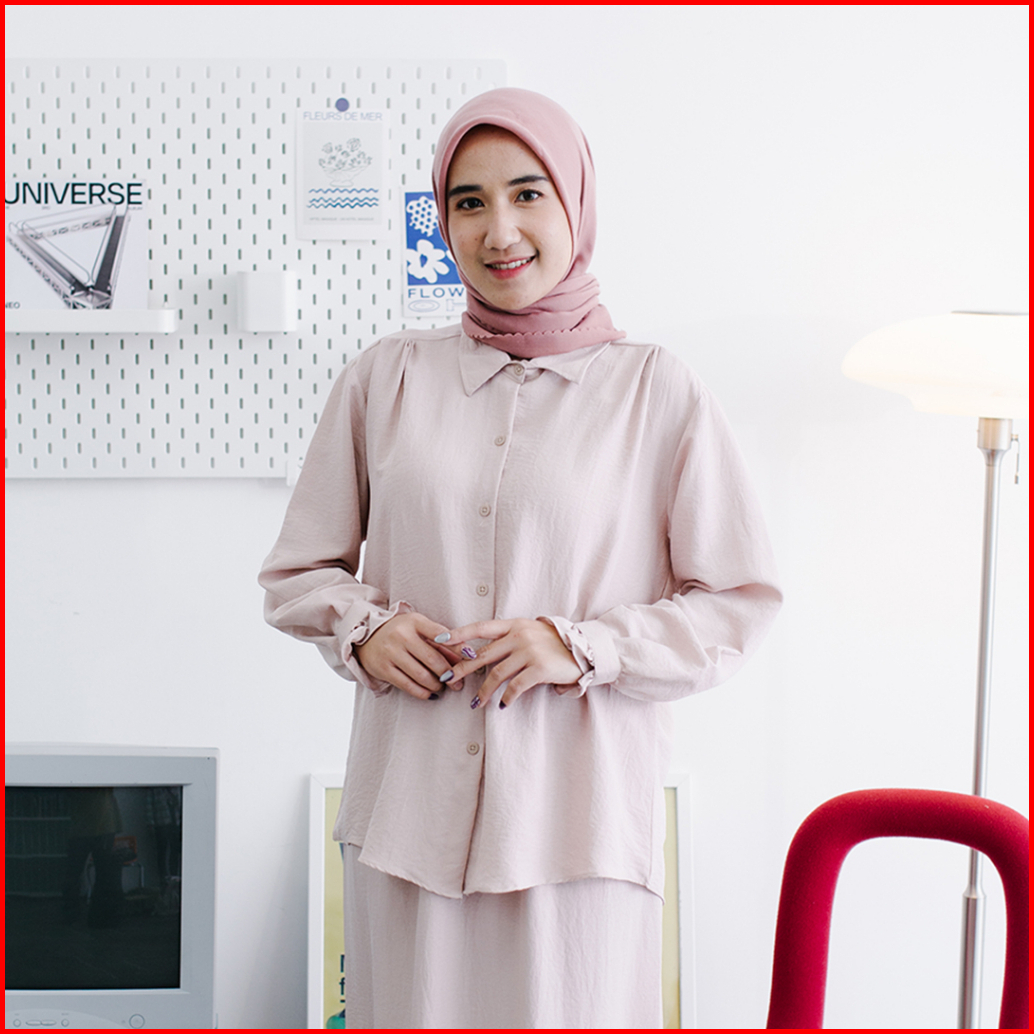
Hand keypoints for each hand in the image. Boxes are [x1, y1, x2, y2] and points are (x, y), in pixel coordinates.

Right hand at [354, 612, 463, 699]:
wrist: (367, 636)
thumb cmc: (400, 632)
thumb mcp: (419, 628)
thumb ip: (440, 640)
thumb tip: (464, 656)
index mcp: (414, 621)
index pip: (440, 634)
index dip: (457, 647)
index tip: (471, 656)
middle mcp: (401, 635)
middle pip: (433, 659)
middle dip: (449, 673)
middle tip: (458, 682)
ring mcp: (391, 652)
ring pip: (421, 675)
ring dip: (437, 684)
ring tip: (443, 686)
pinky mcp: (383, 669)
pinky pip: (408, 685)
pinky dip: (423, 692)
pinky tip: (430, 693)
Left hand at [441, 618, 581, 708]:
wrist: (585, 649)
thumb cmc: (555, 643)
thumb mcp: (531, 633)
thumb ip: (509, 640)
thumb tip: (482, 655)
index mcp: (515, 625)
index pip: (481, 627)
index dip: (459, 633)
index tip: (440, 639)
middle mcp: (519, 636)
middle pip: (483, 654)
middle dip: (463, 668)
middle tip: (449, 679)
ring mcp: (529, 652)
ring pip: (496, 674)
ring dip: (484, 690)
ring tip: (477, 702)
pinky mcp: (539, 669)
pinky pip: (516, 686)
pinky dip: (507, 697)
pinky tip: (503, 705)